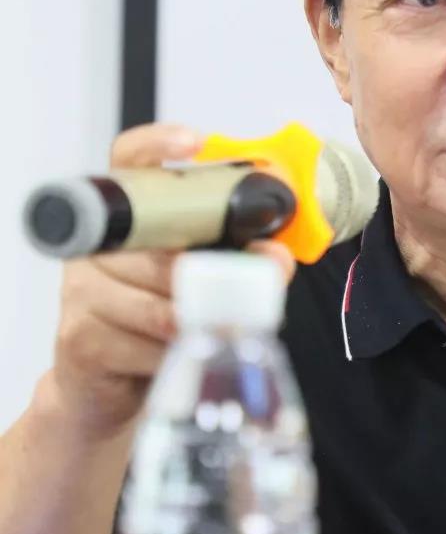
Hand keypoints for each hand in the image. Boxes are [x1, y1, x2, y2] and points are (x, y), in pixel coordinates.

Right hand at [43, 123, 294, 436]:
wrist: (107, 389)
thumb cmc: (159, 325)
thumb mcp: (201, 286)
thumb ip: (241, 263)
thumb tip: (276, 254)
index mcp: (127, 219)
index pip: (129, 161)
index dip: (158, 145)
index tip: (195, 143)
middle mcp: (97, 246)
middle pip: (160, 245)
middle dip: (211, 273)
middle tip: (244, 285)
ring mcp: (81, 288)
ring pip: (159, 300)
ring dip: (196, 321)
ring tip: (206, 329)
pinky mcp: (80, 334)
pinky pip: (146, 340)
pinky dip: (174, 353)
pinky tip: (171, 356)